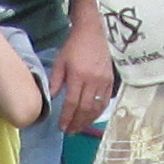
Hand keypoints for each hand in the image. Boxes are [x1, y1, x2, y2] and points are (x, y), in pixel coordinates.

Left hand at [53, 13, 114, 131]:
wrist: (93, 32)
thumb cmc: (74, 46)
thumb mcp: (60, 61)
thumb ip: (56, 81)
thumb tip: (52, 98)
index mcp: (78, 75)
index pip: (72, 102)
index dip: (67, 117)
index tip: (62, 126)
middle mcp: (92, 80)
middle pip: (85, 108)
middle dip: (77, 122)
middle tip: (70, 131)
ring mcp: (103, 81)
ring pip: (97, 107)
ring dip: (88, 120)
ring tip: (79, 127)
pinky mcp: (111, 80)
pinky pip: (105, 100)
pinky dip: (98, 111)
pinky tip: (91, 117)